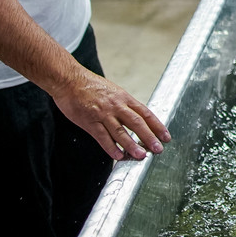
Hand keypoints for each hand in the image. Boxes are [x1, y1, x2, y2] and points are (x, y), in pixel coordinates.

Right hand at [49, 65, 170, 160]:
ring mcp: (103, 114)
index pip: (146, 113)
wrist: (69, 80)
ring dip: (132, 145)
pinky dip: (111, 147)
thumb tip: (137, 119)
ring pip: (121, 132)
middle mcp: (116, 106)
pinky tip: (118, 156)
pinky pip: (102, 137)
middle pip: (137, 123)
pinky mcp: (89, 121)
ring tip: (141, 155)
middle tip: (158, 149)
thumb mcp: (113, 91)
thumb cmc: (90, 86)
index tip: (165, 136)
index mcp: (124, 98)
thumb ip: (124, 105)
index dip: (157, 126)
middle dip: (149, 137)